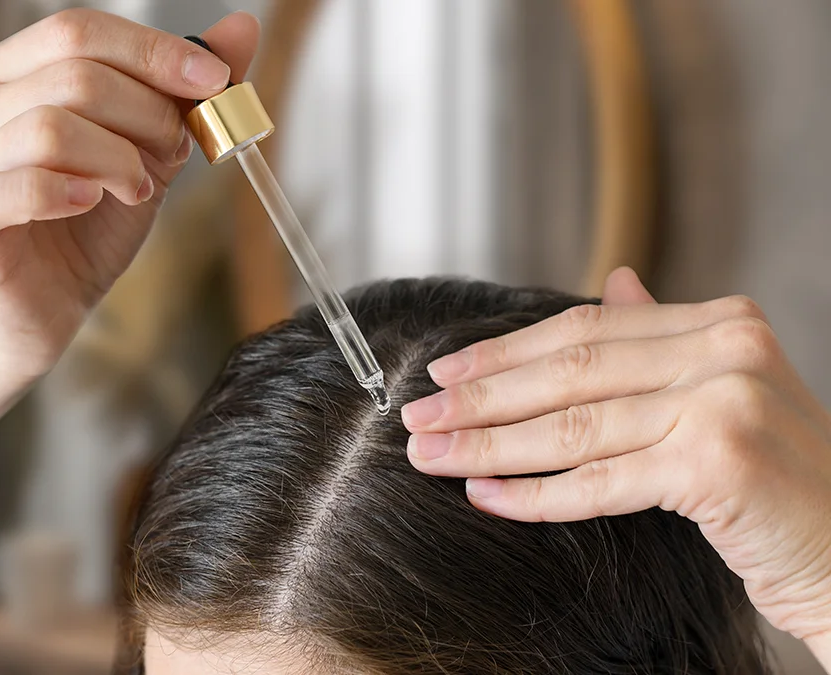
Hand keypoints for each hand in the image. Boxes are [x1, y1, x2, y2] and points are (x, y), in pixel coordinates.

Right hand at [0, 9, 258, 377]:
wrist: (46, 307)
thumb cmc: (87, 225)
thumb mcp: (148, 150)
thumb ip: (183, 91)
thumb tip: (241, 29)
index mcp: (8, 72)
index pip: (79, 31)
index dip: (153, 51)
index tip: (214, 81)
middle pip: (71, 72)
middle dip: (146, 112)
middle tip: (174, 153)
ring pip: (49, 126)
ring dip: (117, 159)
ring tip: (136, 190)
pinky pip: (22, 185)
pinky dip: (70, 192)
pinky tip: (91, 204)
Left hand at [402, 268, 830, 644]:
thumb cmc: (778, 482)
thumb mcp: (723, 394)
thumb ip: (664, 339)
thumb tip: (616, 282)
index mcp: (722, 323)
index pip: (588, 328)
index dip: (507, 352)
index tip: (445, 373)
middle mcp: (727, 350)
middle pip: (571, 371)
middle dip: (482, 398)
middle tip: (418, 419)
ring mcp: (726, 403)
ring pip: (575, 426)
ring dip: (489, 446)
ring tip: (432, 457)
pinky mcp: (719, 463)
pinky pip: (601, 480)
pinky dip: (535, 493)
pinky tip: (486, 497)